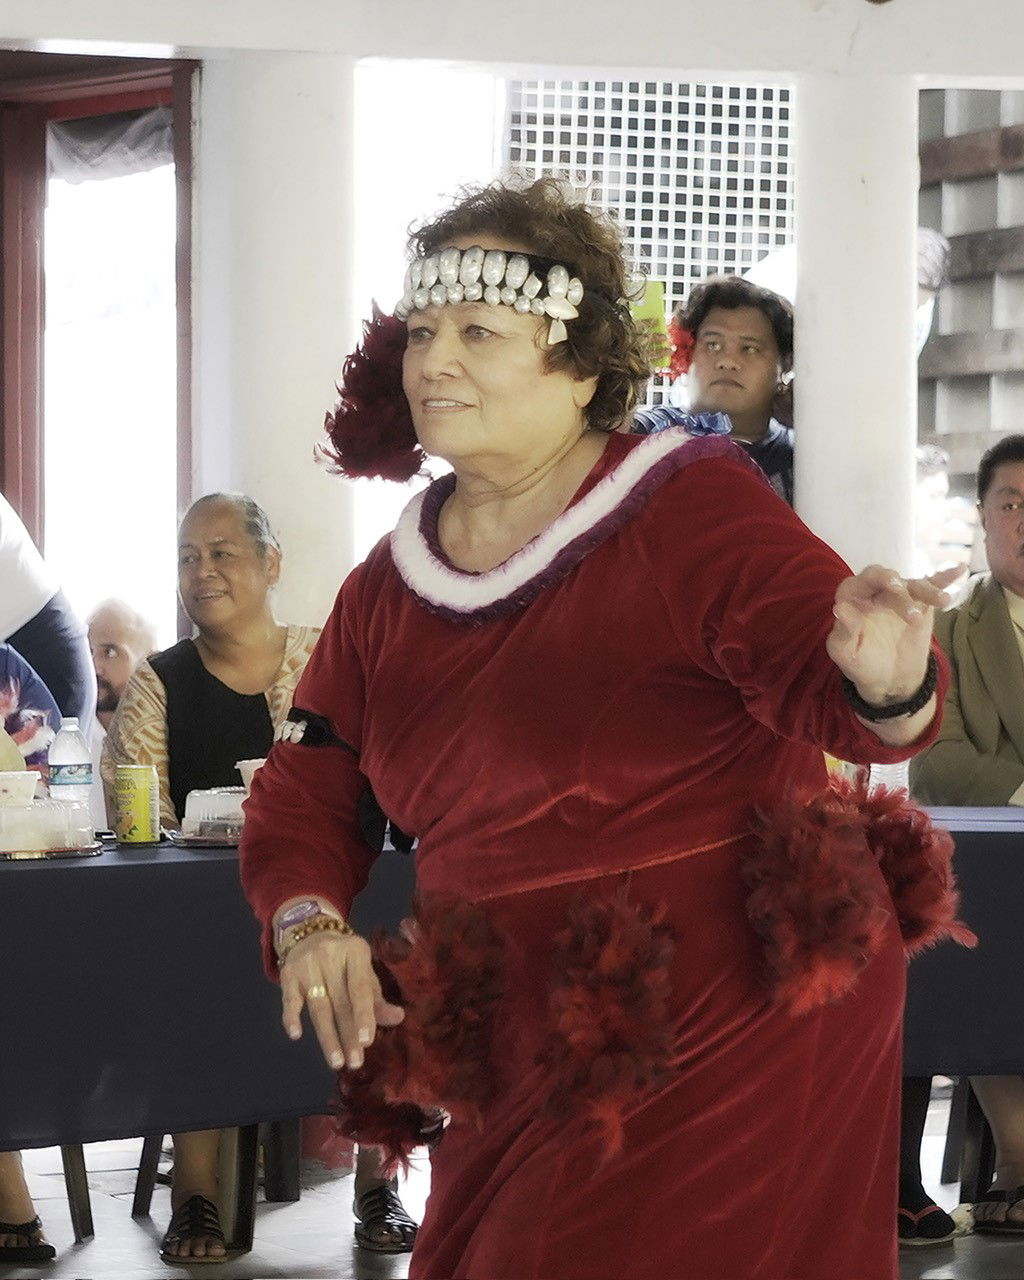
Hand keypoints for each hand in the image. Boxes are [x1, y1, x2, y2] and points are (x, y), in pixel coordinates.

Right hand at [279, 931, 403, 1070]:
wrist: (309, 930)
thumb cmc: (343, 957)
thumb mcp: (362, 969)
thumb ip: (376, 996)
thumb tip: (398, 1018)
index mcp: (355, 952)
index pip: (360, 988)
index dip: (364, 1015)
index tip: (367, 1041)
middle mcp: (330, 956)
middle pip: (340, 1002)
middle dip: (348, 1035)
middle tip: (355, 1062)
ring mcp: (307, 965)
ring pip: (318, 1007)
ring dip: (327, 1036)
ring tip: (337, 1061)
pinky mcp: (288, 974)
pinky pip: (289, 999)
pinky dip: (291, 1016)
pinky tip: (295, 1034)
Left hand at [826, 564, 962, 703]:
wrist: (889, 679)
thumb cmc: (861, 664)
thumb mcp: (845, 653)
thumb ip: (843, 631)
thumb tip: (840, 608)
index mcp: (852, 598)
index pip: (861, 581)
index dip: (877, 579)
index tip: (894, 587)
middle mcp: (874, 591)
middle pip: (888, 579)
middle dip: (902, 592)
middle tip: (913, 616)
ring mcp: (899, 595)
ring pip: (913, 584)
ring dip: (928, 590)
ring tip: (943, 602)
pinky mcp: (920, 603)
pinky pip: (932, 587)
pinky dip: (945, 577)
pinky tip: (959, 569)